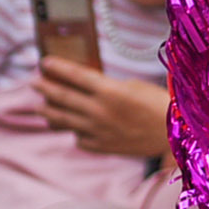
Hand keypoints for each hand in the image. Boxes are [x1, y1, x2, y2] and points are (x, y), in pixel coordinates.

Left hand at [38, 59, 171, 159]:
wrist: (173, 134)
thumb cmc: (158, 104)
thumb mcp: (133, 86)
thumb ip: (106, 86)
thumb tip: (85, 86)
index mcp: (109, 90)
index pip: (74, 75)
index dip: (57, 67)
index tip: (44, 62)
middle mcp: (98, 110)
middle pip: (62, 97)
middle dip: (45, 88)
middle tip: (34, 82)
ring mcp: (97, 130)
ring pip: (63, 119)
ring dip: (49, 111)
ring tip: (40, 107)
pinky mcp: (100, 146)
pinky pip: (78, 137)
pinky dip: (74, 131)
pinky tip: (73, 127)